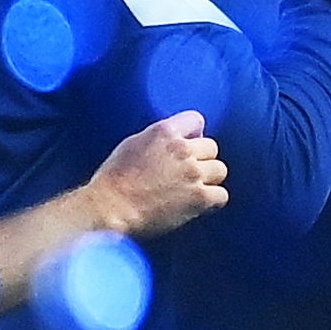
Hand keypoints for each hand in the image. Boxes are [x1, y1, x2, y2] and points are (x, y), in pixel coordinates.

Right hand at [83, 112, 229, 239]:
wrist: (109, 210)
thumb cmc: (112, 182)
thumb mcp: (132, 145)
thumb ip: (158, 139)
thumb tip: (174, 140)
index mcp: (164, 132)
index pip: (196, 120)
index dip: (194, 135)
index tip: (187, 148)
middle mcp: (182, 149)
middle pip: (212, 147)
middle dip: (201, 160)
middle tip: (186, 175)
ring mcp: (192, 173)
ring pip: (220, 170)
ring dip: (208, 181)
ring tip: (191, 191)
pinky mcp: (198, 197)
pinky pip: (221, 196)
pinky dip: (212, 202)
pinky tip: (198, 207)